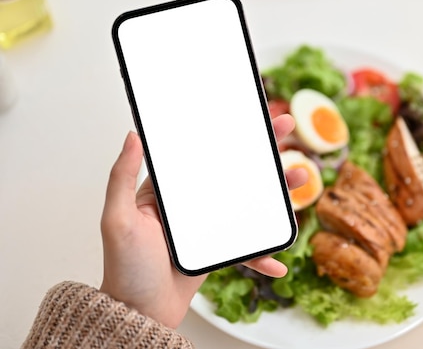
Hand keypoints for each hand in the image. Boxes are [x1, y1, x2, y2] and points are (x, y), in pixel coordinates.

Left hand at [99, 114, 307, 328]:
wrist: (140, 313)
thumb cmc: (124, 268)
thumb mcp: (118, 219)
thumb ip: (122, 177)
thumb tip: (132, 135)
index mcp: (170, 190)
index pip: (203, 153)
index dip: (227, 131)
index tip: (247, 113)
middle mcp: (193, 204)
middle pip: (234, 171)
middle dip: (262, 150)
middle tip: (284, 128)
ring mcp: (209, 226)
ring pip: (250, 204)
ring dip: (277, 193)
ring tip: (300, 178)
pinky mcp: (219, 249)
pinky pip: (247, 247)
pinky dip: (262, 255)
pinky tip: (278, 262)